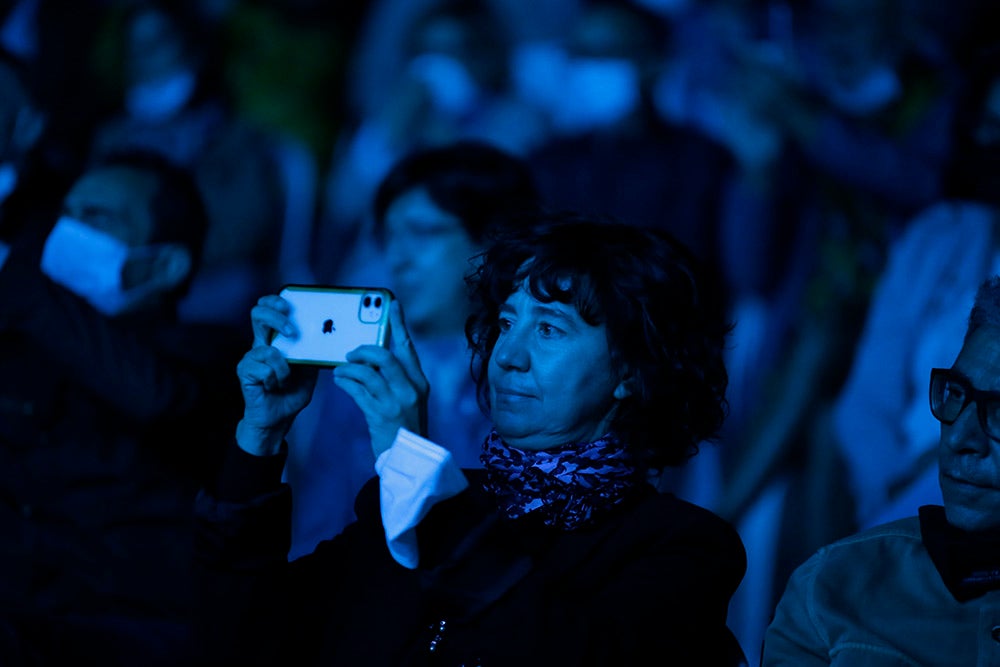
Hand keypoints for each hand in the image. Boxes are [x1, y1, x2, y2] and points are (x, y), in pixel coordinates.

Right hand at [235, 294, 317, 455]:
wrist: (279, 419)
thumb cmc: (292, 392)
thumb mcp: (309, 370)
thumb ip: (313, 353)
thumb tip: (329, 338)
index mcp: (275, 340)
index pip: (267, 309)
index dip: (273, 301)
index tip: (288, 305)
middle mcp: (260, 344)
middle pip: (258, 314)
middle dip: (276, 318)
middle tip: (292, 332)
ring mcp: (251, 358)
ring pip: (267, 349)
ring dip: (283, 368)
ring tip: (284, 380)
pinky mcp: (245, 372)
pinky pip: (264, 369)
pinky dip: (275, 380)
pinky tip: (273, 387)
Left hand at [332, 300, 428, 458]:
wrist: (408, 457)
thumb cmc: (405, 426)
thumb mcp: (409, 399)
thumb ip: (397, 378)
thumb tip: (374, 355)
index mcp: (419, 381)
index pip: (408, 346)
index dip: (398, 323)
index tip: (391, 304)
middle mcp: (410, 389)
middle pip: (385, 356)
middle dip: (364, 350)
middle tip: (351, 353)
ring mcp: (395, 402)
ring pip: (367, 373)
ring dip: (349, 368)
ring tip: (340, 370)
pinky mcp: (379, 415)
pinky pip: (357, 391)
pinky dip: (345, 382)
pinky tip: (340, 381)